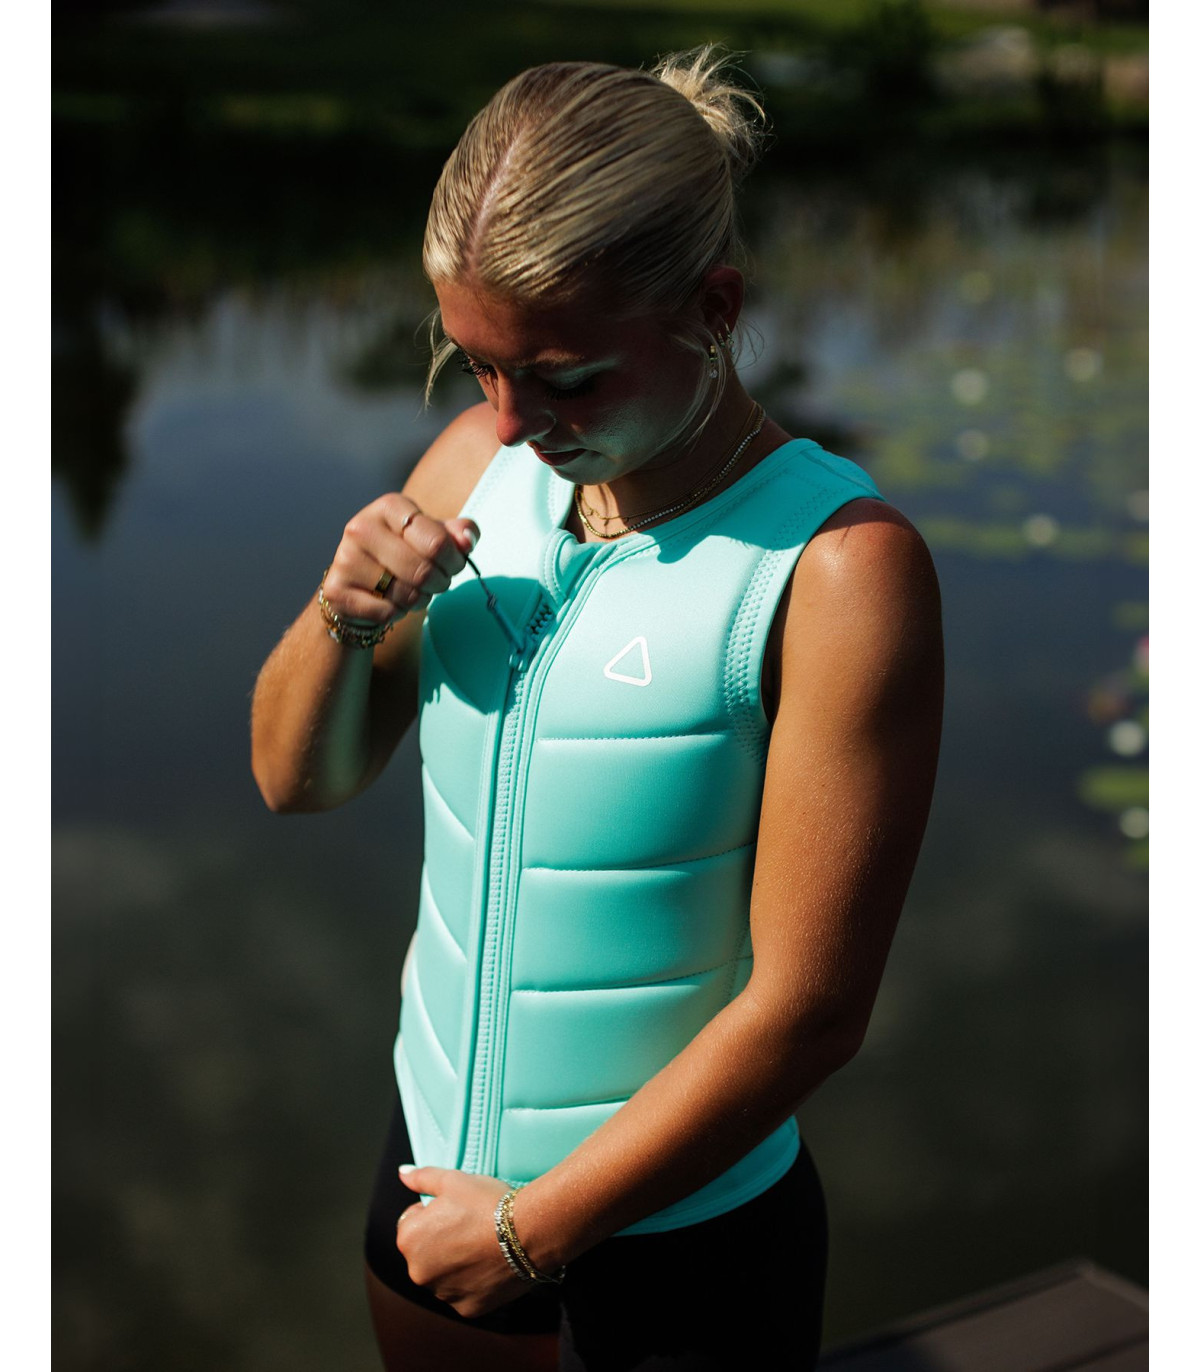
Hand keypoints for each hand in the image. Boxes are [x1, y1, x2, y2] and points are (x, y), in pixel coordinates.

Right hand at [322, 495, 479, 627]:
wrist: (361, 586)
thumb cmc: (406, 556)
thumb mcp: (435, 537)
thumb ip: (459, 533)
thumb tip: (468, 540)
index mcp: (389, 507)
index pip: (438, 542)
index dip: (454, 561)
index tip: (452, 565)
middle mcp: (361, 527)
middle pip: (423, 571)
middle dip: (439, 583)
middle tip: (436, 583)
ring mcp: (345, 558)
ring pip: (406, 594)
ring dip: (419, 600)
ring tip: (412, 591)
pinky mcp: (336, 590)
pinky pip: (386, 612)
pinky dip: (397, 614)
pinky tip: (389, 603)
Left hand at [395, 1166, 529, 1317]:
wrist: (526, 1232)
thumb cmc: (487, 1204)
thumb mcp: (452, 1180)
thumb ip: (421, 1178)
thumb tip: (402, 1174)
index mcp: (409, 1240)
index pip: (412, 1222)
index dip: (434, 1212)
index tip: (456, 1210)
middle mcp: (419, 1273)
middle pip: (426, 1251)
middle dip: (441, 1240)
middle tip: (470, 1226)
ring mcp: (443, 1294)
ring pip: (444, 1274)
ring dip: (455, 1262)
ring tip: (481, 1244)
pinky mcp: (466, 1308)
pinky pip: (463, 1293)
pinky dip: (472, 1281)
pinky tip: (488, 1264)